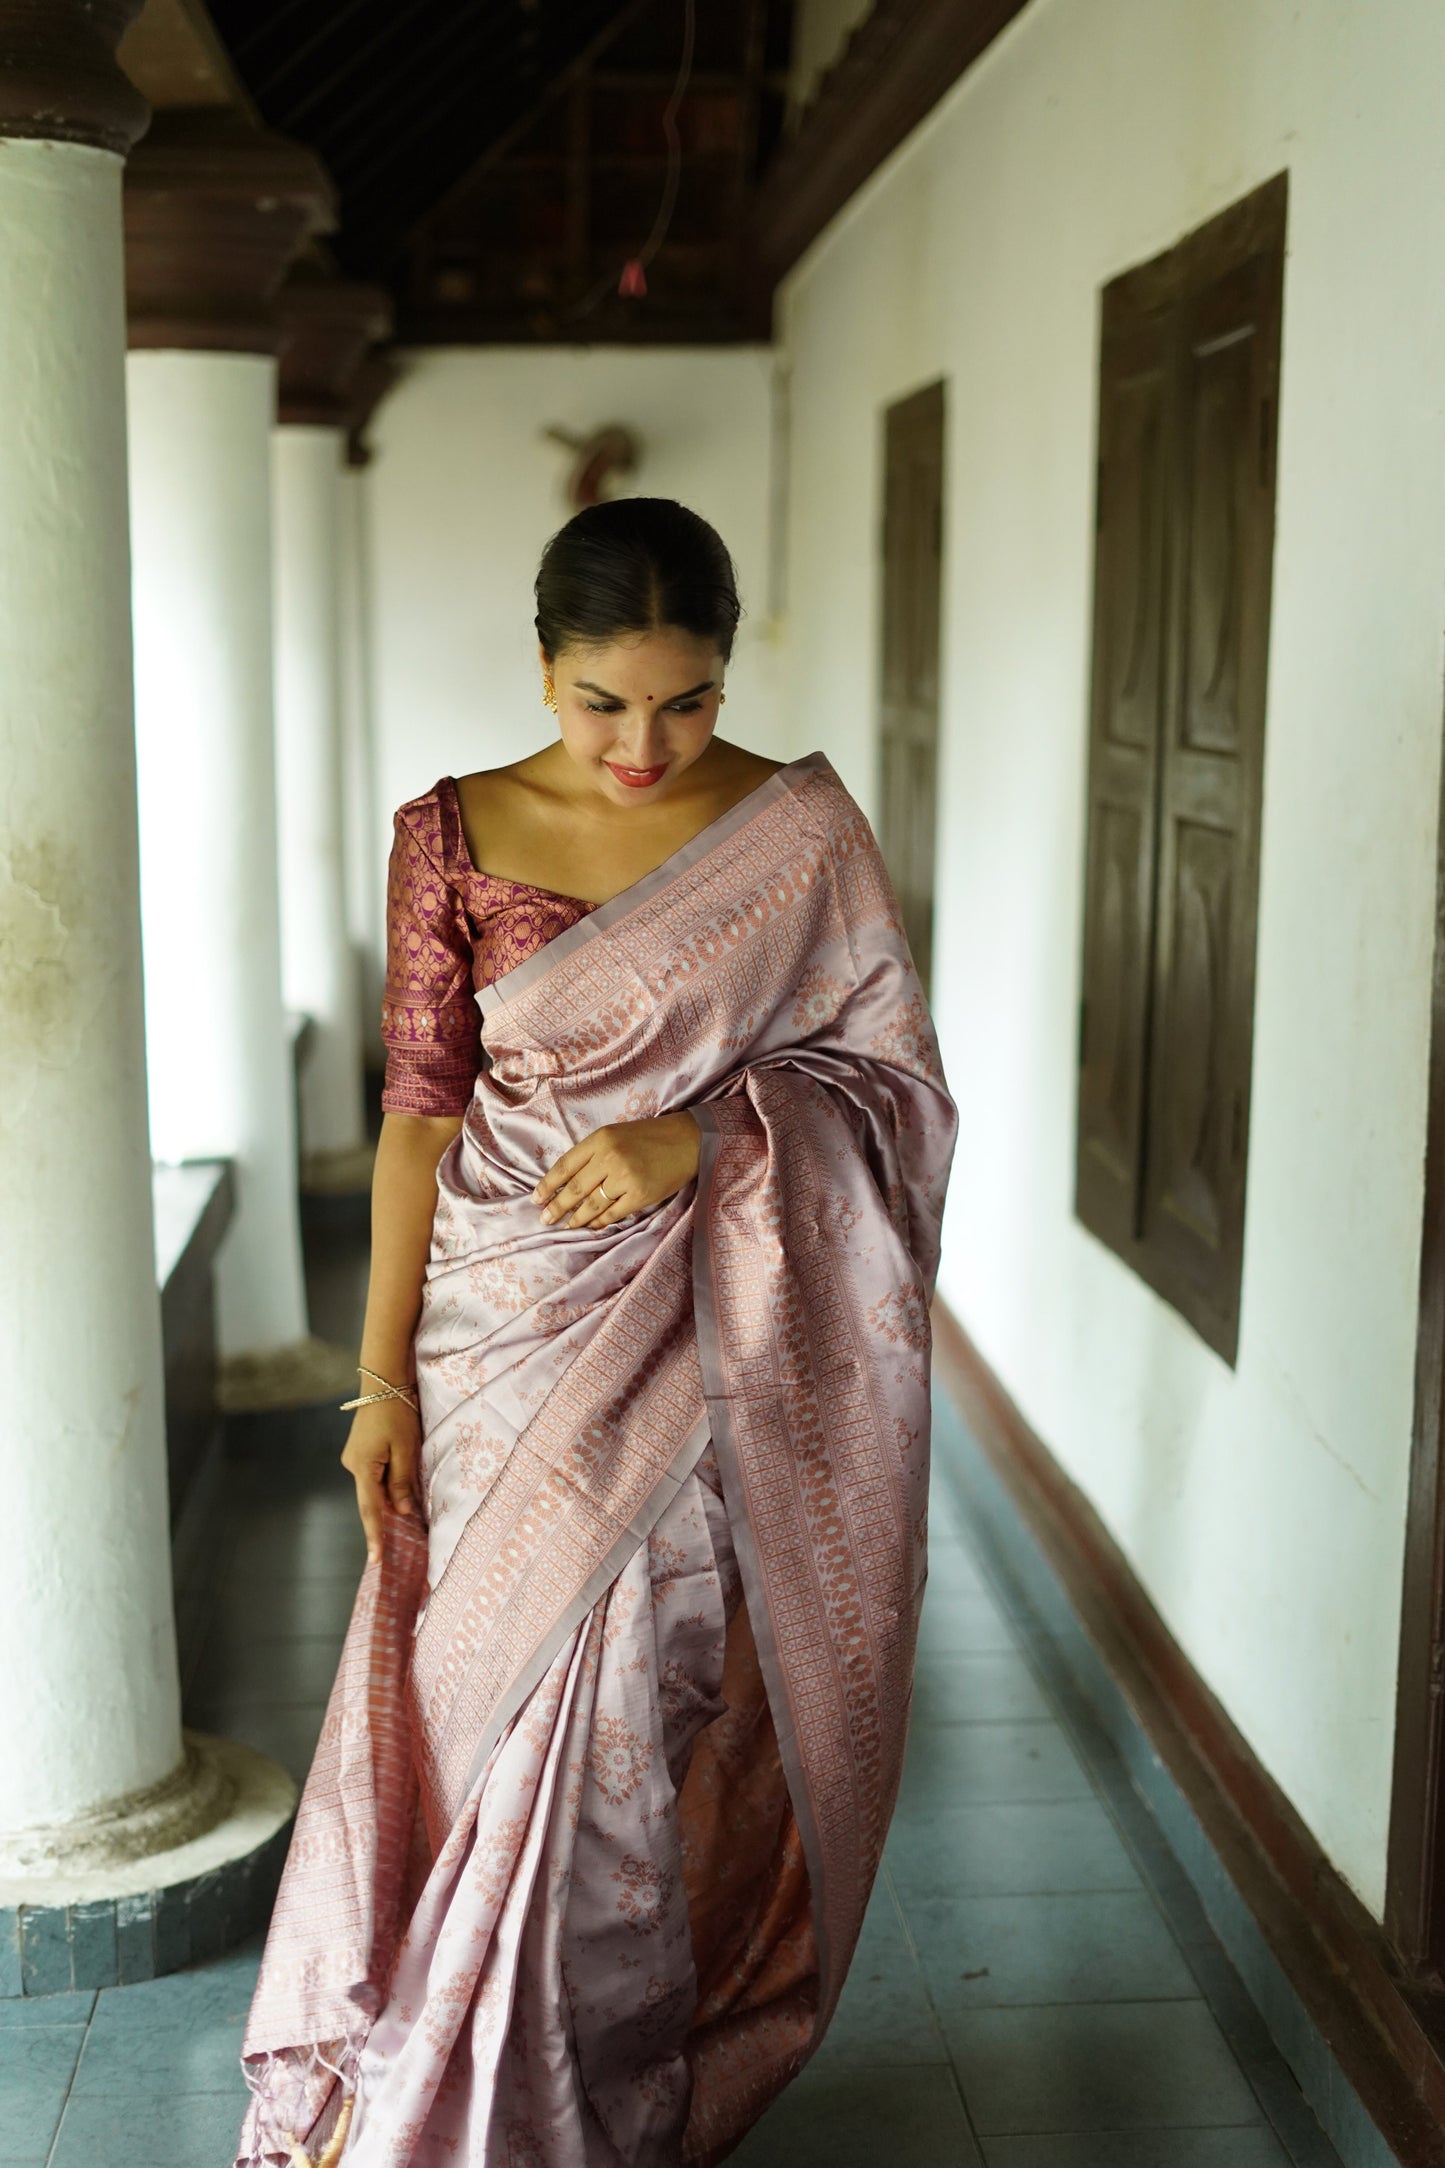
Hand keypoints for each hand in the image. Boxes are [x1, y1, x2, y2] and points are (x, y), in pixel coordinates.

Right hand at [340, 1396, 419, 1565]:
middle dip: (385, 1518)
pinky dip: (386, 1484)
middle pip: (372, 1499)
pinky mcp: (360, 1453)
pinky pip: (374, 1476)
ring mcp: (354, 1459)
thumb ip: (402, 1482)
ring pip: (374, 1487)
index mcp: (362, 1467)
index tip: (375, 1560)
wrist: (382, 1382)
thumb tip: (401, 1511)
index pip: (370, 1509)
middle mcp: (352, 1465)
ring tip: (405, 1502)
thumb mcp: (406, 1448)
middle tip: (396, 1544)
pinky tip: (399, 1484)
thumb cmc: (396, 1412)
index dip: (374, 1536)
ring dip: (389, 1496)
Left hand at [534, 1111, 700, 1230]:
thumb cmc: (648, 1137)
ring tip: (566, 1226)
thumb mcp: (616, 1135)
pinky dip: (599, 1222)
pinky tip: (591, 1225)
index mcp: (601, 1139)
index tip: (536, 1199)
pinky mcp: (640, 1195)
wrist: (687, 1141)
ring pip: (592, 1205)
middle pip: (575, 1189)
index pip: (565, 1166)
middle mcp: (610, 1158)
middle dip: (557, 1207)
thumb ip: (592, 1154)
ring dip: (576, 1218)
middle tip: (544, 1219)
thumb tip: (567, 1183)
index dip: (548, 1185)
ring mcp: (626, 1178)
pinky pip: (613, 1213)